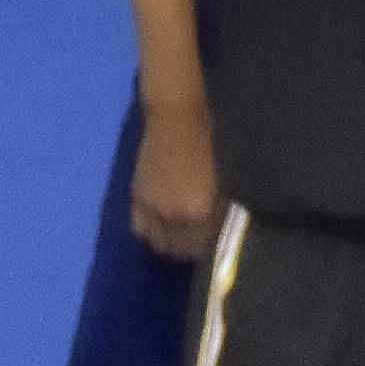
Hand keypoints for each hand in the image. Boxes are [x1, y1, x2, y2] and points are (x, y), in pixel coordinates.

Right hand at [130, 94, 221, 261]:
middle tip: (202, 236)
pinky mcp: (137, 197)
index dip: (213, 247)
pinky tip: (163, 222)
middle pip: (181, 251)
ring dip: (171, 241)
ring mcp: (153, 208)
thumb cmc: (211, 139)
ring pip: (160, 244)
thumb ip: (223, 209)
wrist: (179, 113)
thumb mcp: (227, 178)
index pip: (206, 250)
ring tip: (182, 231)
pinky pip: (140, 229)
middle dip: (192, 247)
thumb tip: (225, 229)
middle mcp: (174, 217)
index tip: (219, 242)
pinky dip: (152, 230)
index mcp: (201, 213)